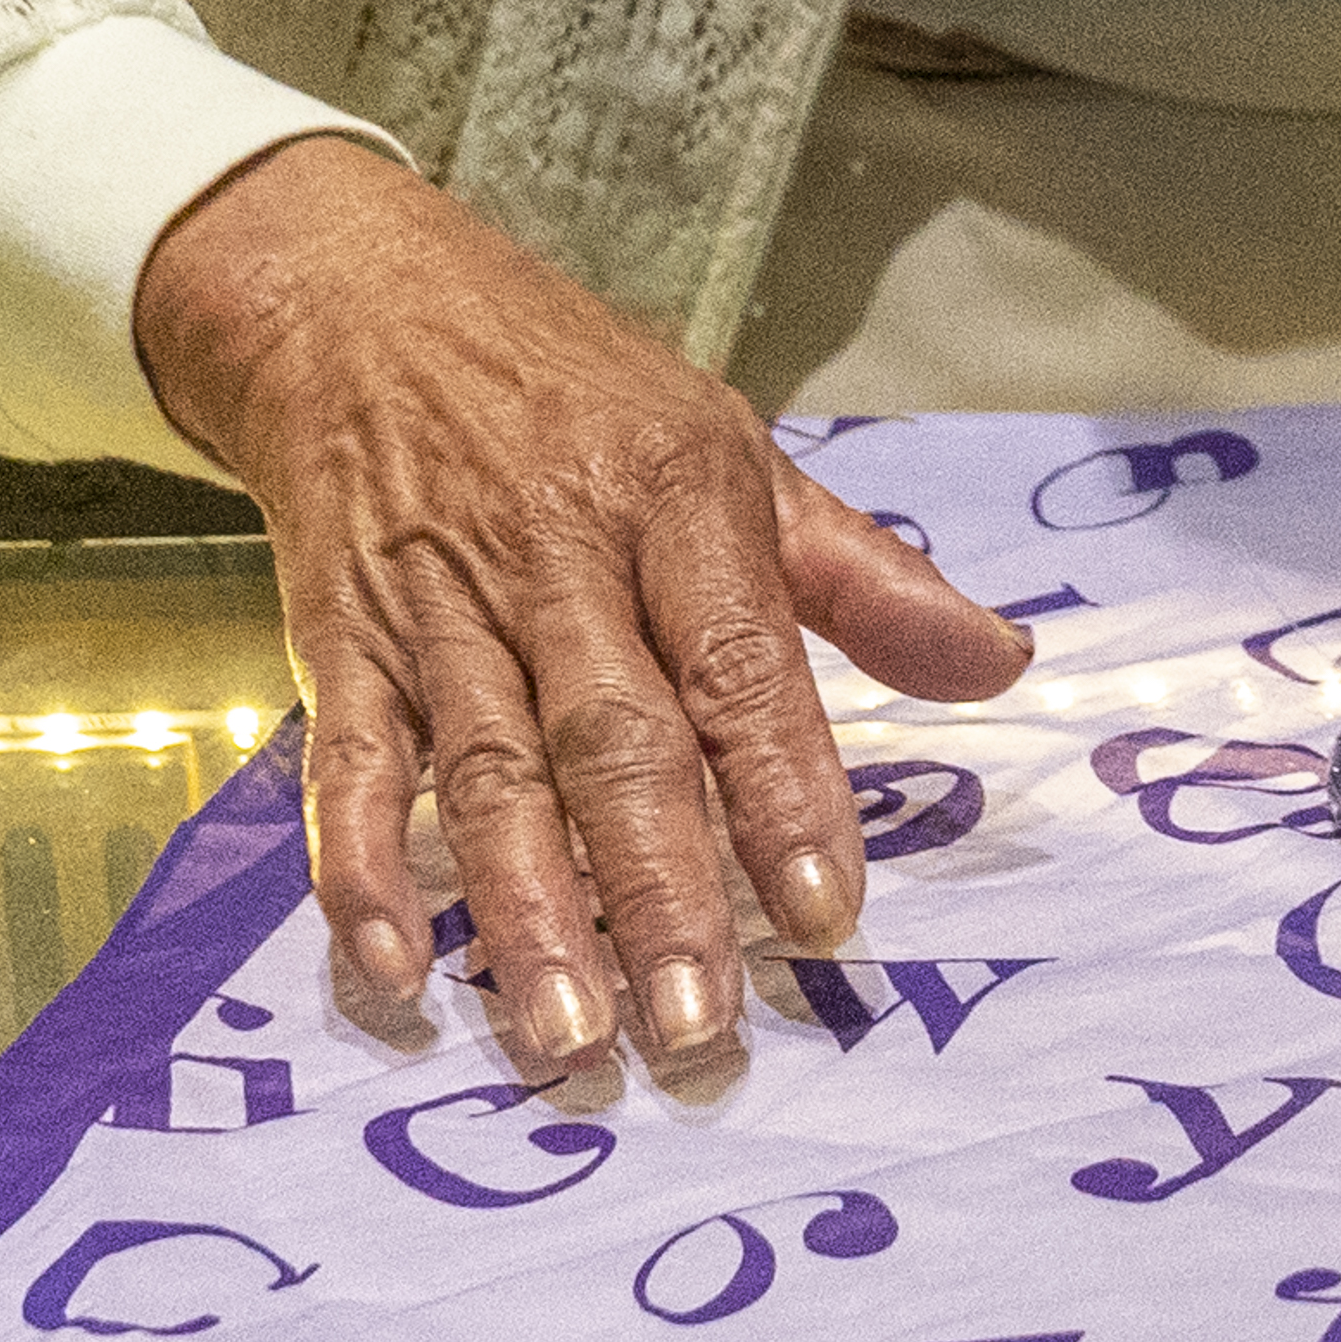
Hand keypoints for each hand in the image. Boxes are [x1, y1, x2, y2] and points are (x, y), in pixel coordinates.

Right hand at [131, 136, 1029, 1082]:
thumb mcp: (735, 453)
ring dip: (526, 911)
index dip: (783, 788)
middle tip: (700, 1023)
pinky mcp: (340, 637)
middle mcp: (559, 557)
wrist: (364, 305)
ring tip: (568, 1036)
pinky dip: (360, 865)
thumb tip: (1000, 665)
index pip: (740, 661)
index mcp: (676, 499)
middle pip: (615, 740)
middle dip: (657, 887)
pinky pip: (351, 763)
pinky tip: (390, 965)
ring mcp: (441, 604)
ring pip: (488, 773)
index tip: (824, 913)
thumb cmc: (577, 394)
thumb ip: (864, 576)